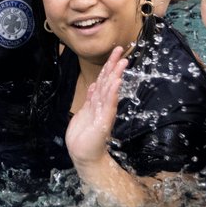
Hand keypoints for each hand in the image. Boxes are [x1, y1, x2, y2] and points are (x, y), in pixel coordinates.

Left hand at [65, 46, 127, 167]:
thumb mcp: (84, 113)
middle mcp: (103, 105)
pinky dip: (112, 92)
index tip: (115, 52)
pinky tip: (117, 82)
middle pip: (108, 81)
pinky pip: (109, 104)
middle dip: (114, 65)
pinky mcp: (103, 121)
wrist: (84, 156)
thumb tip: (95, 85)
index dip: (109, 65)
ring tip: (122, 62)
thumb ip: (91, 99)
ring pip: (110, 90)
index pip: (103, 80)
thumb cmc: (83, 136)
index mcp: (97, 102)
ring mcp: (104, 113)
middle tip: (121, 51)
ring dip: (115, 75)